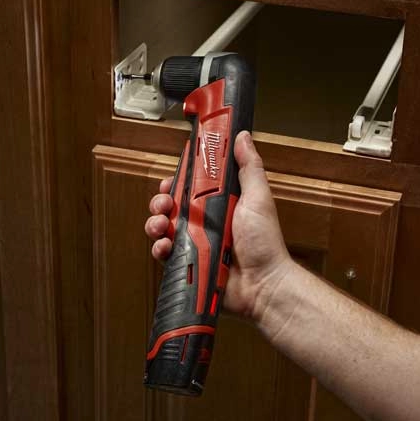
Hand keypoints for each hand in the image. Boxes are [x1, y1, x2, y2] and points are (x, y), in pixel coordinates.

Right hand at [145, 131, 292, 320]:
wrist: (262, 283)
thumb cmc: (264, 242)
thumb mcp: (257, 198)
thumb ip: (248, 167)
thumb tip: (243, 137)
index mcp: (219, 204)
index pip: (190, 187)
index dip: (177, 182)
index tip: (170, 180)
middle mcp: (204, 222)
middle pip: (171, 206)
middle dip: (160, 202)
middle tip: (163, 203)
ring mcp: (195, 243)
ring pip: (163, 228)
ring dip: (155, 223)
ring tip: (160, 225)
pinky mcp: (189, 262)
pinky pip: (165, 254)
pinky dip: (159, 249)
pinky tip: (164, 247)